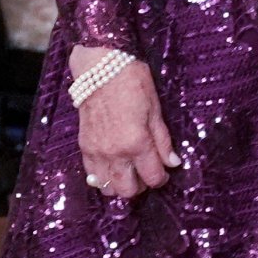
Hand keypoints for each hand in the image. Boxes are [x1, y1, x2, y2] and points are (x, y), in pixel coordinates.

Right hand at [72, 46, 180, 199]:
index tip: (164, 171)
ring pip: (107, 187)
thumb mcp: (155, 110)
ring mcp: (97, 151)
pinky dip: (103, 175)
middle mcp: (115, 153)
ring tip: (128, 171)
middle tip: (146, 173)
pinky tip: (112, 165)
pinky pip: (92, 174)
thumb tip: (172, 162)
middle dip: (141, 186)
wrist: (100, 66)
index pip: (152, 178)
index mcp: (137, 143)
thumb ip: (162, 140)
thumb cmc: (132, 82)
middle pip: (128, 191)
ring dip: (120, 184)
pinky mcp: (84, 146)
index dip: (162, 178)